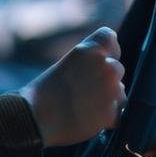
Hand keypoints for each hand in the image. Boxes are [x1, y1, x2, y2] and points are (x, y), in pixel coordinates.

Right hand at [19, 27, 126, 147]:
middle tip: (85, 91)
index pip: (110, 38)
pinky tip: (89, 118)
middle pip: (117, 68)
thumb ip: (87, 62)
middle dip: (106, 79)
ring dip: (109, 99)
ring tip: (84, 107)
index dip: (106, 50)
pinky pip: (118, 113)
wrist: (35, 117)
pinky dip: (108, 118)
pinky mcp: (112, 112)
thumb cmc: (44, 93)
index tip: (97, 62)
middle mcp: (106, 66)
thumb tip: (105, 68)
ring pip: (120, 92)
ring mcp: (112, 90)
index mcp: (89, 50)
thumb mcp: (65, 65)